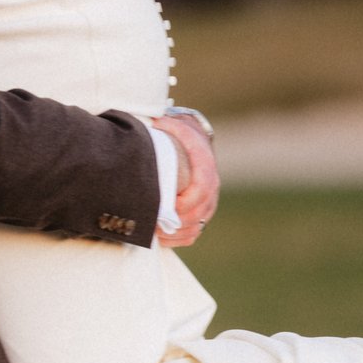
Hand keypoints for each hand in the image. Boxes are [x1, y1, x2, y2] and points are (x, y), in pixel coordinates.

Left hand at [151, 110, 219, 245]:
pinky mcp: (201, 215)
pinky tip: (158, 238)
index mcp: (206, 170)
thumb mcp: (178, 126)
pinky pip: (192, 235)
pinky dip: (176, 240)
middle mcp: (211, 190)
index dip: (184, 202)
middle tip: (150, 223)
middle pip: (196, 215)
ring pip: (194, 228)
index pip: (201, 192)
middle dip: (174, 222)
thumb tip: (156, 122)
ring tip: (151, 232)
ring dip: (173, 234)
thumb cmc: (182, 137)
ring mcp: (207, 205)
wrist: (196, 145)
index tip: (165, 206)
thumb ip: (169, 125)